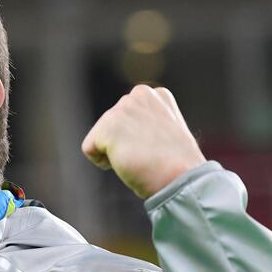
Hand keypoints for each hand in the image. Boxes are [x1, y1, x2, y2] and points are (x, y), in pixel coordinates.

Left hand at [80, 85, 205, 198]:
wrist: (181, 177)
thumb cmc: (176, 166)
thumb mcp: (164, 134)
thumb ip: (146, 125)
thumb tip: (128, 134)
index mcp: (156, 95)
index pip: (128, 118)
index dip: (137, 140)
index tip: (157, 148)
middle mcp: (139, 94)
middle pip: (112, 126)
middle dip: (124, 144)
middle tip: (149, 155)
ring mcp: (122, 108)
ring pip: (101, 138)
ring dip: (116, 154)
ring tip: (140, 158)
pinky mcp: (107, 126)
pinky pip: (89, 149)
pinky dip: (102, 162)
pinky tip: (125, 162)